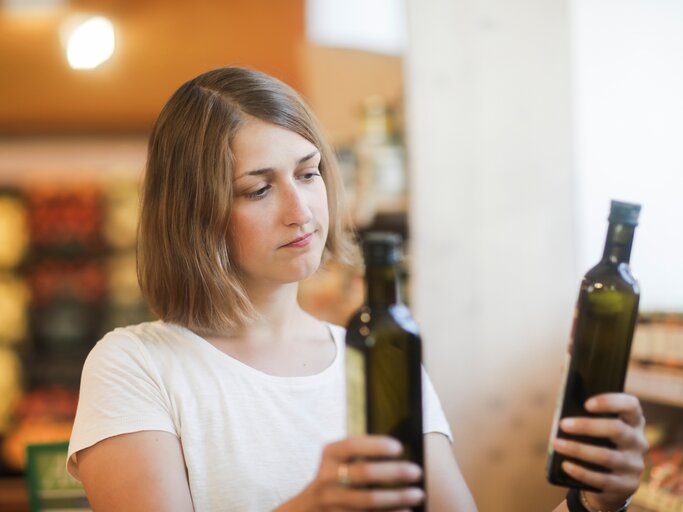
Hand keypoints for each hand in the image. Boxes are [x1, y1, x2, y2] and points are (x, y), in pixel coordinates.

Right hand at [276, 435, 423, 510]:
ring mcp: (331, 502)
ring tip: (418, 494)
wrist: (305, 510)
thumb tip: (401, 451)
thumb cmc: (334, 479)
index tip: (399, 447)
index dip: (376, 445)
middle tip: (417, 471)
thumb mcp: (338, 461)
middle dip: (394, 472)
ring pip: (368, 500)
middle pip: (364, 473)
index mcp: (329, 456)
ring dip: (397, 497)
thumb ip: (360, 454)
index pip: (352, 445)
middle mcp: (327, 478)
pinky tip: (405, 511)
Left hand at [552, 393, 647, 509]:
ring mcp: (634, 464)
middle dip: (587, 426)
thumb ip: (582, 396)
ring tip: (556, 444)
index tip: (586, 403)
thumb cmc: (598, 439)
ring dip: (578, 449)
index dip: (610, 402)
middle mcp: (638, 441)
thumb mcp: (595, 421)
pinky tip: (565, 465)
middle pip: (617, 430)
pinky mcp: (626, 484)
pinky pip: (603, 479)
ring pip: (606, 456)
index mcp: (633, 420)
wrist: (610, 478)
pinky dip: (581, 471)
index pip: (631, 405)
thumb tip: (564, 365)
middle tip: (562, 424)